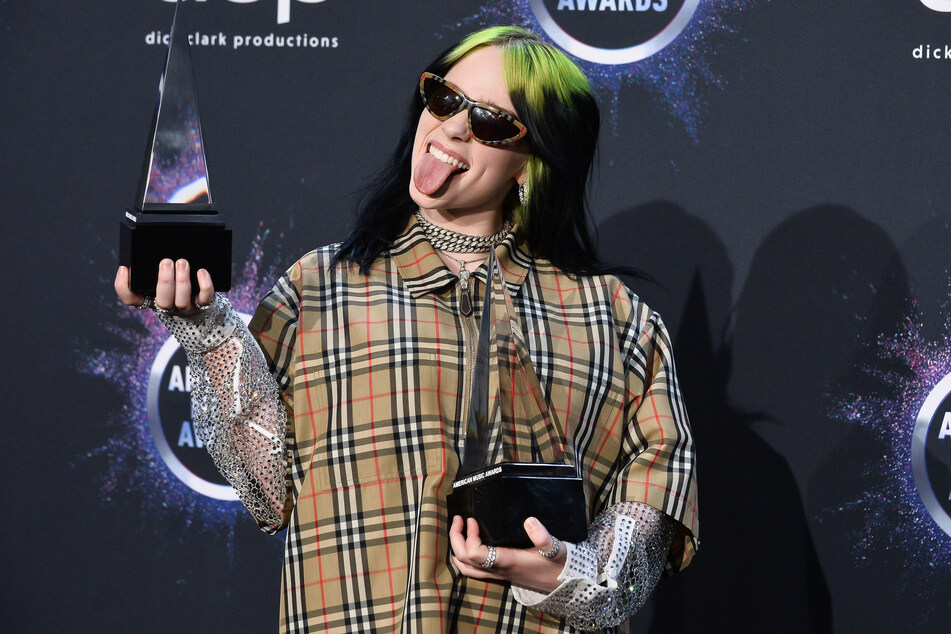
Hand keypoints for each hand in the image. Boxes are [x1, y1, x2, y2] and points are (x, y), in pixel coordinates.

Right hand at [114, 259, 214, 315]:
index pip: (131, 299)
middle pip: (163, 302)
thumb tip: (148, 245)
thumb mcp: (159, 277)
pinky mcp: (203, 305)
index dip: (123, 287)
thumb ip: (151, 267)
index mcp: (151, 298)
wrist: (199, 302)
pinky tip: (202, 272)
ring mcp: (186, 308)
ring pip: (182, 301)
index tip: (124, 269)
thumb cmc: (175, 285)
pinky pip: (205, 298)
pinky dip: (204, 285)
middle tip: (166, 261)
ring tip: (182, 262)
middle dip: (165, 281)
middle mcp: (167, 306)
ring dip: (182, 280)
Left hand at [449, 515, 566, 594]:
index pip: (475, 554)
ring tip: (458, 531)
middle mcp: (498, 570)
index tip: (472, 520)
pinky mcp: (499, 574)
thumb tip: (529, 520)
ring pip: (466, 568)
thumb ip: (543, 536)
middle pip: (464, 561)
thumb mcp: (555, 549)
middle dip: (456, 539)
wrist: (563, 584)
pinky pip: (474, 571)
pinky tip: (468, 545)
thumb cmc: (558, 565)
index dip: (469, 537)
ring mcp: (497, 574)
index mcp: (507, 561)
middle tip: (459, 519)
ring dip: (457, 549)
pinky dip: (465, 558)